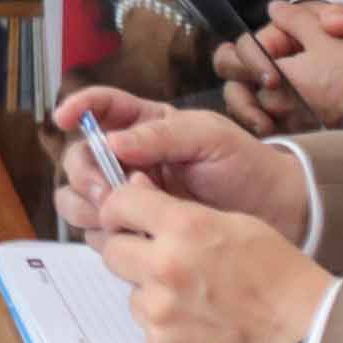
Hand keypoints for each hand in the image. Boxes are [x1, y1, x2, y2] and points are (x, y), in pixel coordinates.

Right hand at [48, 92, 309, 243]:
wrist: (276, 214)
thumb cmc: (245, 165)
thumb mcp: (210, 137)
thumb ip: (162, 135)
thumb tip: (111, 142)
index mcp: (145, 126)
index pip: (101, 108)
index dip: (78, 107)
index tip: (65, 118)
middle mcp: (129, 159)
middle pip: (79, 158)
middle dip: (84, 172)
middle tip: (108, 192)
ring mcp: (129, 197)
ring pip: (78, 197)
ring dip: (87, 205)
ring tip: (117, 216)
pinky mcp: (135, 231)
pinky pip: (99, 234)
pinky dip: (104, 234)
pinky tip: (130, 235)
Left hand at [89, 182, 334, 342]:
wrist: (307, 336)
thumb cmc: (280, 276)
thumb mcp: (236, 223)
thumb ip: (180, 210)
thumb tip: (137, 191)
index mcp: (184, 228)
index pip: (118, 204)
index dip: (120, 208)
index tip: (127, 216)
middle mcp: (164, 268)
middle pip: (112, 252)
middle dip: (130, 251)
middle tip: (160, 259)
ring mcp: (161, 314)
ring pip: (132, 293)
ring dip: (152, 292)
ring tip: (196, 298)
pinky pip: (148, 329)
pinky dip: (167, 326)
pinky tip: (202, 325)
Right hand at [215, 0, 342, 133]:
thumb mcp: (329, 38)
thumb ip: (302, 20)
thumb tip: (274, 7)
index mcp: (272, 47)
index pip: (239, 51)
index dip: (251, 63)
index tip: (273, 81)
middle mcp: (264, 72)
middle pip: (233, 83)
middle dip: (243, 102)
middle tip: (263, 119)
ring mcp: (269, 100)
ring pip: (241, 109)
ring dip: (251, 120)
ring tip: (269, 132)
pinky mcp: (277, 123)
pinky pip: (258, 129)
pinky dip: (266, 134)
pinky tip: (278, 139)